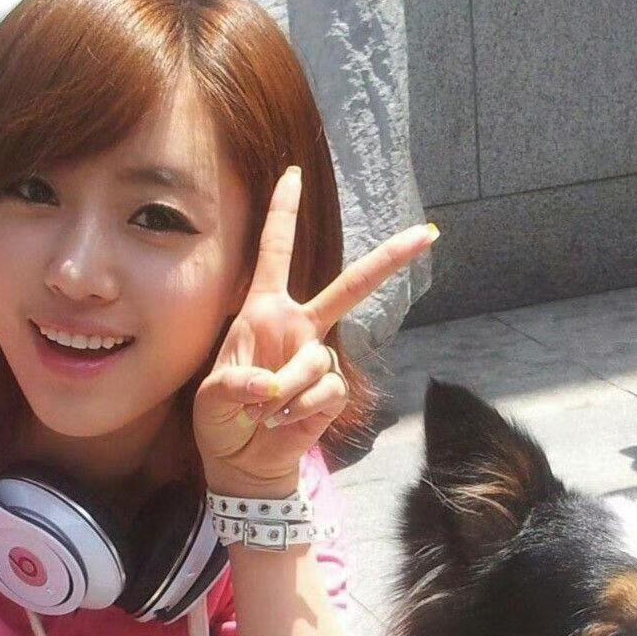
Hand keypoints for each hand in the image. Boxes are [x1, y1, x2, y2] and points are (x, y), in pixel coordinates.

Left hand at [194, 165, 437, 497]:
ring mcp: (318, 359)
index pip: (274, 252)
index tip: (292, 173)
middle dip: (388, 261)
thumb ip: (235, 384)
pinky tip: (281, 423)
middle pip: (349, 287)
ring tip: (262, 412)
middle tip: (426, 234)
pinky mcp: (331, 391)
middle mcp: (298, 327)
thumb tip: (272, 384)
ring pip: (319, 360)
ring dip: (286, 392)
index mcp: (262, 312)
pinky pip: (326, 391)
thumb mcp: (211, 398)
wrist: (242, 462)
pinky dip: (299, 412)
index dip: (282, 213)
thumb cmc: (221, 420)